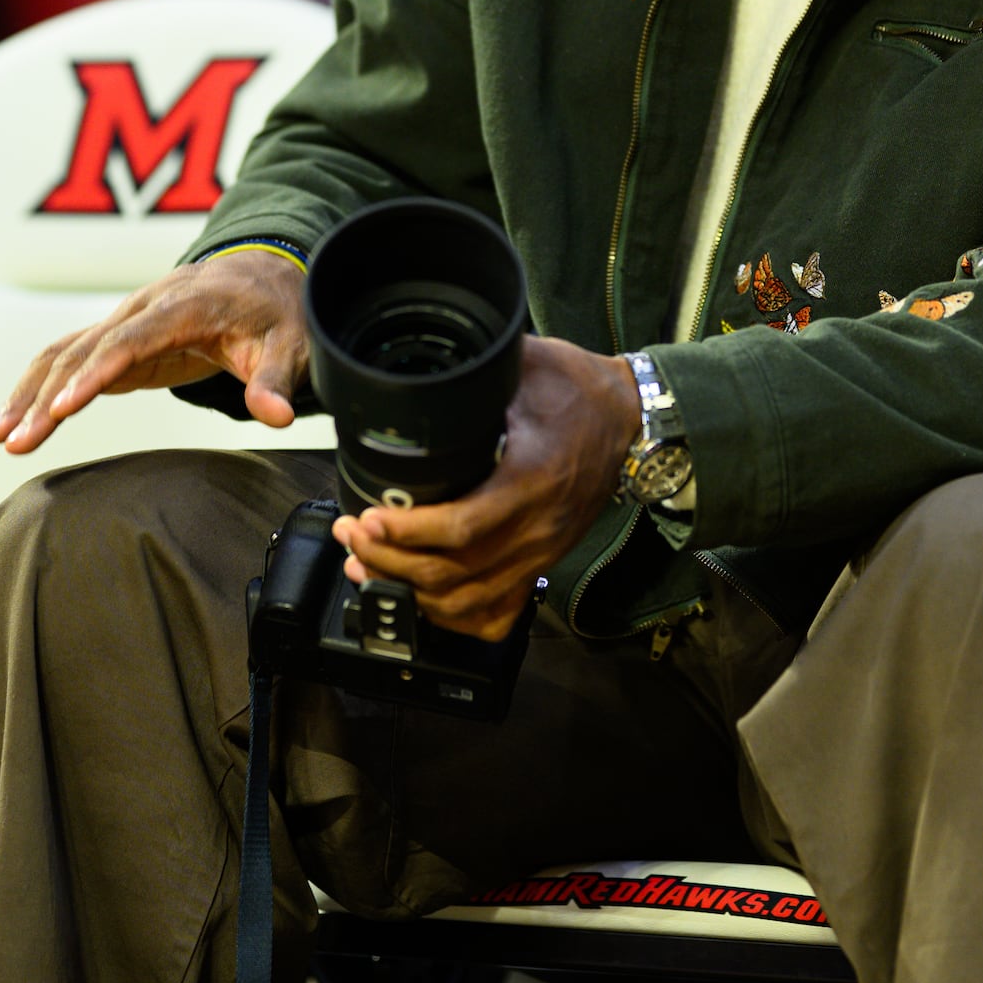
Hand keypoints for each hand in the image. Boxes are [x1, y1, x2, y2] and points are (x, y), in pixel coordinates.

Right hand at [0, 250, 308, 454]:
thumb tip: (277, 416)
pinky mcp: (118, 338)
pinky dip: (37, 388)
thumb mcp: (292, 345)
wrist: (263, 275)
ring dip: (28, 392)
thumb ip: (277, 381)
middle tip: (17, 442)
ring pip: (65, 352)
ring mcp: (125, 320)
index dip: (97, 371)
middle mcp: (143, 307)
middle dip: (47, 395)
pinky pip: (69, 359)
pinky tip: (12, 421)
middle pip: (85, 348)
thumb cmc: (277, 313)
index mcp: (184, 304)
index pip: (132, 338)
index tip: (63, 406)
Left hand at [333, 336, 642, 640]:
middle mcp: (539, 527)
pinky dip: (453, 617)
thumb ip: (467, 374)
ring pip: (467, 602)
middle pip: (454, 573)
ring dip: (410, 591)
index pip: (462, 526)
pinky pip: (495, 616)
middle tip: (353, 536)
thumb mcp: (521, 365)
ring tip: (368, 565)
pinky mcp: (543, 565)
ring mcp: (541, 554)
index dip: (407, 532)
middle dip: (389, 561)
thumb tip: (408, 371)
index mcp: (532, 479)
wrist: (629, 418)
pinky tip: (421, 598)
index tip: (368, 518)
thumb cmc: (576, 388)